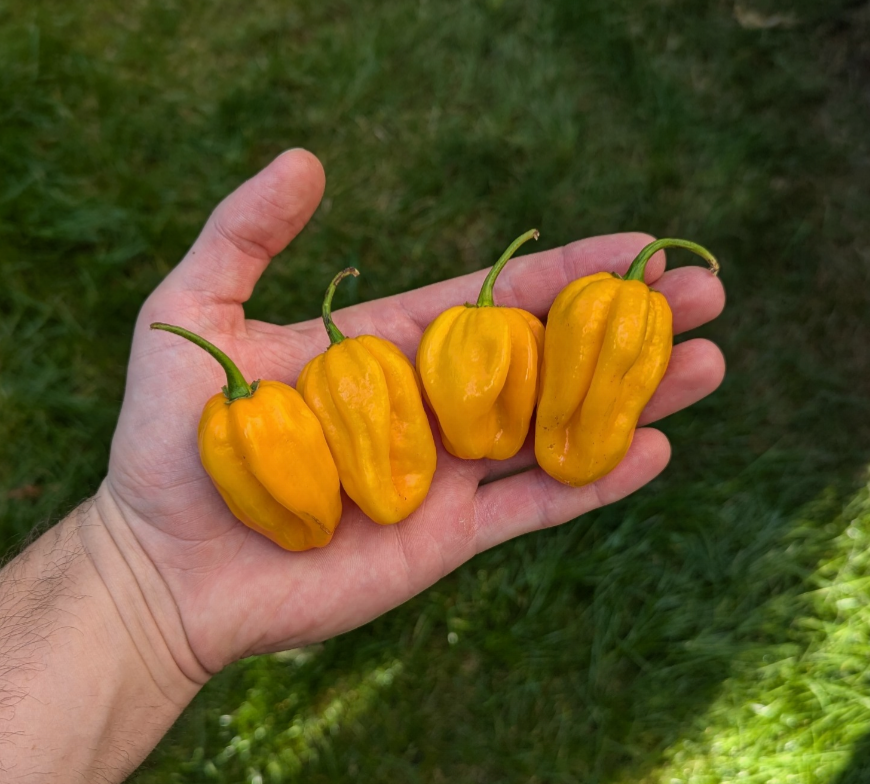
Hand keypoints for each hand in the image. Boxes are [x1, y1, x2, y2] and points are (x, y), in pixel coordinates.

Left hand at [105, 149, 725, 674]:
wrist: (161, 567)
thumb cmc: (169, 444)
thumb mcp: (191, 314)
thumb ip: (244, 236)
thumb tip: (308, 160)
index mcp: (386, 348)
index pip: (495, 300)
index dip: (567, 272)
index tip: (640, 249)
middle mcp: (429, 407)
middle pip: (546, 358)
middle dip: (624, 327)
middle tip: (705, 298)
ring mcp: (445, 476)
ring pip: (555, 428)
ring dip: (630, 399)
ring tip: (708, 366)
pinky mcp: (448, 539)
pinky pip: (534, 506)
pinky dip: (593, 483)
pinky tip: (655, 453)